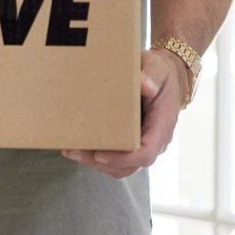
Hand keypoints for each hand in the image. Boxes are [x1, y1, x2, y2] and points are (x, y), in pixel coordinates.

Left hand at [61, 48, 184, 178]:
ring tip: (71, 150)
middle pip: (129, 164)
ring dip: (95, 162)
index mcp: (162, 125)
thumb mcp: (159, 68)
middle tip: (75, 151)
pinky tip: (78, 148)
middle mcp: (154, 140)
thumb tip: (145, 85)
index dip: (124, 158)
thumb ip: (154, 75)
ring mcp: (143, 143)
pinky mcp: (132, 142)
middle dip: (101, 162)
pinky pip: (116, 158)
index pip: (146, 151)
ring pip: (121, 166)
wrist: (164, 79)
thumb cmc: (161, 74)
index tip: (100, 154)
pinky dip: (97, 157)